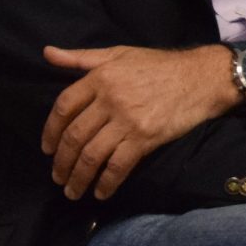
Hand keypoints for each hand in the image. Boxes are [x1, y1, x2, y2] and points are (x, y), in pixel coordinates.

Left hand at [41, 44, 238, 200]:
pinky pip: (118, 166)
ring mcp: (127, 120)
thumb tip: (47, 53)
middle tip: (58, 177)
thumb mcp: (118, 53)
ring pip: (92, 155)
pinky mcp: (145, 138)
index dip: (51, 131)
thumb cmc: (157, 65)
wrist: (198, 78)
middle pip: (75, 136)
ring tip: (73, 191)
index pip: (64, 107)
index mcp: (100, 77)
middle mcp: (110, 99)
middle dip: (62, 162)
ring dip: (78, 178)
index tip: (47, 149)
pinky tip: (101, 192)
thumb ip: (80, 57)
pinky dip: (106, 183)